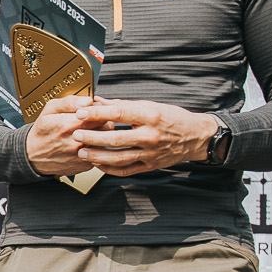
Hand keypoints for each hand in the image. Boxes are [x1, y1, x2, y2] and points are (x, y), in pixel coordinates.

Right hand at [23, 95, 99, 175]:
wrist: (32, 156)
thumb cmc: (42, 132)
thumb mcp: (49, 110)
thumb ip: (70, 101)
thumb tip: (88, 100)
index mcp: (68, 124)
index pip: (100, 114)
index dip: (101, 111)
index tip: (97, 111)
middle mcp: (76, 141)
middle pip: (106, 127)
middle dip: (103, 122)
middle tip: (95, 122)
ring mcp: (81, 155)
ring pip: (105, 141)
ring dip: (101, 136)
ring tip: (90, 133)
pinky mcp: (85, 165)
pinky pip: (100, 154)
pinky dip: (96, 149)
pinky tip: (86, 145)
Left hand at [67, 98, 220, 175]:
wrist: (196, 136)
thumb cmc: (172, 118)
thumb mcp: (150, 106)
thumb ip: (123, 105)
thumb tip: (98, 101)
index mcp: (150, 116)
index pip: (118, 113)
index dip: (97, 113)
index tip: (80, 112)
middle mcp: (150, 136)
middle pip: (115, 139)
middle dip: (91, 137)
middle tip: (74, 135)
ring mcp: (151, 153)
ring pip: (118, 158)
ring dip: (97, 156)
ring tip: (81, 152)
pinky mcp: (151, 165)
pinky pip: (126, 170)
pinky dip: (109, 169)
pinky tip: (97, 164)